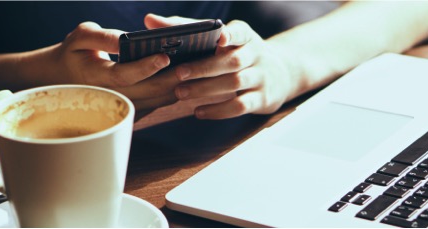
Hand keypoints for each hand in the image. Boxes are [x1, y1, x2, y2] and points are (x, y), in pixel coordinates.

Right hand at [46, 22, 179, 116]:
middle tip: (192, 65)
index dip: (146, 67)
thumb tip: (123, 38)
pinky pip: (155, 105)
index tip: (164, 55)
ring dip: (176, 88)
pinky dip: (171, 93)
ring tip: (195, 70)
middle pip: (147, 91)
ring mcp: (121, 106)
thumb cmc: (74, 52)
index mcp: (97, 76)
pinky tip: (186, 79)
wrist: (63, 77)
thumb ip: (102, 37)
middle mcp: (110, 95)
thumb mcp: (81, 37)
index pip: (124, 75)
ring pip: (155, 101)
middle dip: (171, 79)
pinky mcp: (130, 110)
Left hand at [144, 14, 298, 119]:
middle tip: (179, 73)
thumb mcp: (221, 38)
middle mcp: (256, 55)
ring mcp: (260, 78)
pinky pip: (240, 106)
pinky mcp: (261, 99)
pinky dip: (218, 110)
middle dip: (204, 68)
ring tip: (180, 94)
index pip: (240, 31)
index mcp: (244, 36)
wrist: (278, 74)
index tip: (220, 37)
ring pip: (234, 84)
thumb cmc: (236, 52)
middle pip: (232, 61)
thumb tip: (149, 20)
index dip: (231, 34)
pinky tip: (198, 112)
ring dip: (205, 90)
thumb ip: (187, 29)